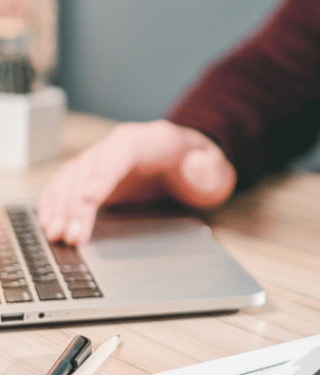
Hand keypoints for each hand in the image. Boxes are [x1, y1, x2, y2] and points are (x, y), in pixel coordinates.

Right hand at [37, 120, 236, 244]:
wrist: (192, 158)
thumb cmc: (202, 165)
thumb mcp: (216, 169)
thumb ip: (209, 170)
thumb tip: (196, 168)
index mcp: (150, 139)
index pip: (121, 151)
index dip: (103, 174)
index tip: (89, 199)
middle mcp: (119, 146)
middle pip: (89, 168)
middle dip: (76, 202)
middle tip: (71, 235)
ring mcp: (102, 160)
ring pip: (71, 177)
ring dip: (59, 206)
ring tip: (55, 235)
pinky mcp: (91, 177)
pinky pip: (65, 186)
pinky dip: (54, 204)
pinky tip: (48, 224)